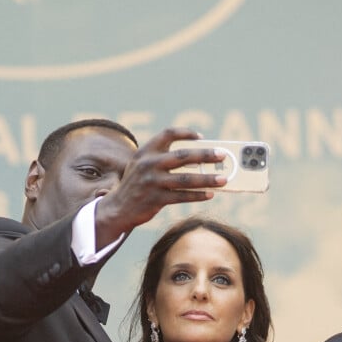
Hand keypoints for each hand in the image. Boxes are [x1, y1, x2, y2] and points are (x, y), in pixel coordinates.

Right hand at [95, 127, 225, 246]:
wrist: (118, 208)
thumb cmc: (137, 184)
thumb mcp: (142, 165)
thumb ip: (162, 158)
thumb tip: (199, 160)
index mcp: (145, 151)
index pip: (168, 134)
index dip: (186, 133)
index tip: (201, 137)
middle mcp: (148, 164)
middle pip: (183, 156)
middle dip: (205, 155)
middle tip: (222, 155)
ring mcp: (152, 182)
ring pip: (186, 179)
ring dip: (207, 179)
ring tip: (223, 180)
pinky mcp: (156, 199)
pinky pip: (182, 196)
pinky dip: (197, 195)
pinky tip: (210, 194)